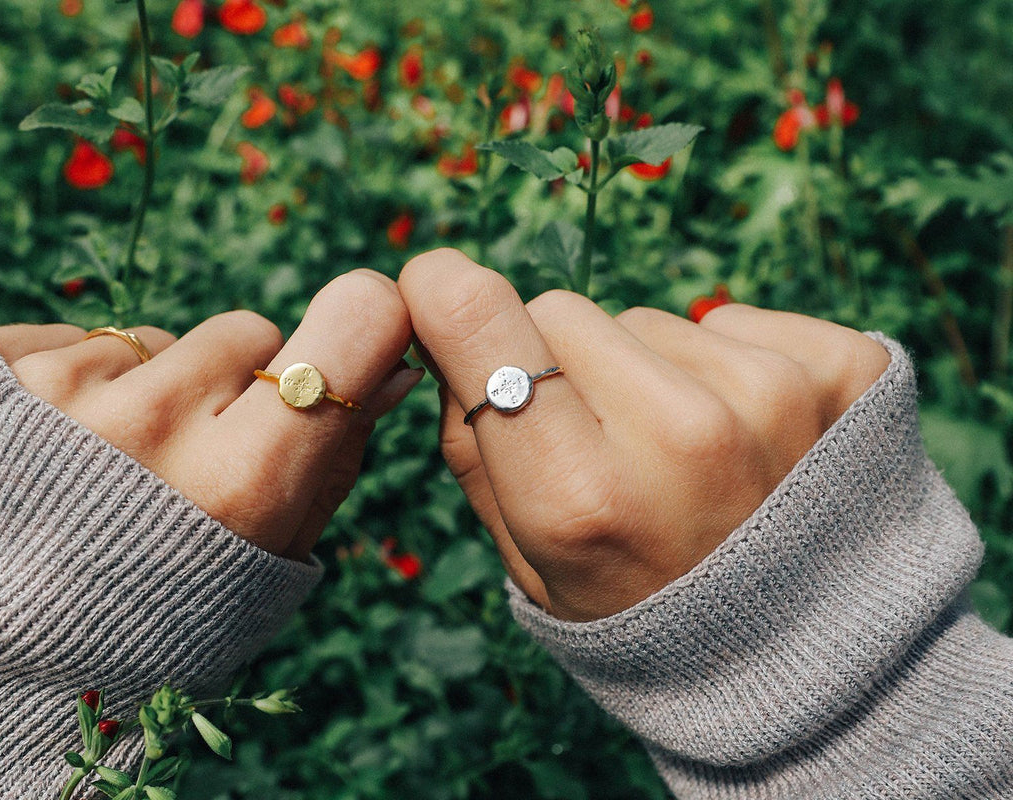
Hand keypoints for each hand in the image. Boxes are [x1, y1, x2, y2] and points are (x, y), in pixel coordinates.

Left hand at [0, 269, 415, 560]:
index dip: (366, 323)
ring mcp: (62, 387)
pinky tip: (52, 457)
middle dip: (238, 383)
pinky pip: (80, 336)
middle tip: (193, 463)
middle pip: (250, 331)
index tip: (355, 341)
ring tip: (107, 475)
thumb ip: (336, 463)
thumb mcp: (265, 569)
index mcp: (241, 482)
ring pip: (159, 337)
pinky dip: (81, 385)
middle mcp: (153, 422)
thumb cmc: (153, 619)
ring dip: (151, 388)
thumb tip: (396, 367)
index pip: (351, 326)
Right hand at [399, 249, 890, 620]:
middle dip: (559, 361)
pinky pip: (730, 321)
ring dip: (649, 372)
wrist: (812, 657)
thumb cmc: (646, 612)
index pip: (481, 324)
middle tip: (600, 444)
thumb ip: (470, 441)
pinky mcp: (845, 367)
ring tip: (687, 461)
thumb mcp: (529, 563)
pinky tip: (748, 441)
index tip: (434, 285)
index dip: (442, 292)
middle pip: (560, 311)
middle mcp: (682, 437)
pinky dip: (725, 366)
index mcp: (583, 499)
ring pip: (647, 319)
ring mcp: (774, 395)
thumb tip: (444, 321)